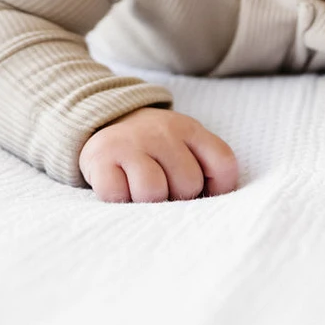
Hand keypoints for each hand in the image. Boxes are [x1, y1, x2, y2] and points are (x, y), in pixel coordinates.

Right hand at [78, 107, 237, 202]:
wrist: (107, 120)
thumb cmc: (155, 146)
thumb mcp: (186, 144)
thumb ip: (208, 166)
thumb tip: (214, 204)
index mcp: (190, 130)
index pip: (223, 165)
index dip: (219, 188)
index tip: (203, 192)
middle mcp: (163, 132)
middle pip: (188, 184)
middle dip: (177, 196)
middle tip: (163, 185)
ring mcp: (132, 142)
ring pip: (153, 192)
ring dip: (147, 201)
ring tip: (140, 188)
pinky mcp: (101, 157)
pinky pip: (117, 195)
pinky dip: (118, 199)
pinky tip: (119, 185)